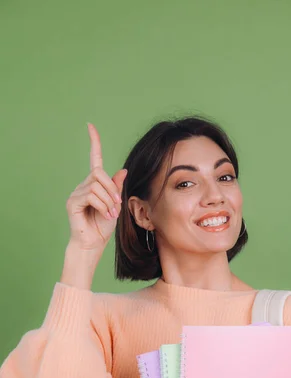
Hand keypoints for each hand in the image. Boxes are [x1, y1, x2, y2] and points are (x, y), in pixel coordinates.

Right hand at [66, 123, 127, 251]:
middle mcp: (83, 185)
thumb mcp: (115, 204)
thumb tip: (122, 170)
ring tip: (110, 214)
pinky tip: (105, 215)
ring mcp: (76, 193)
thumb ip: (116, 188)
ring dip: (109, 201)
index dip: (94, 143)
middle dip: (112, 189)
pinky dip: (102, 205)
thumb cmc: (103, 225)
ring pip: (97, 186)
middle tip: (117, 206)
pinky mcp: (73, 202)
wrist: (93, 243)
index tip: (90, 126)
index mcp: (94, 184)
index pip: (95, 159)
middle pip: (99, 174)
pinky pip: (91, 195)